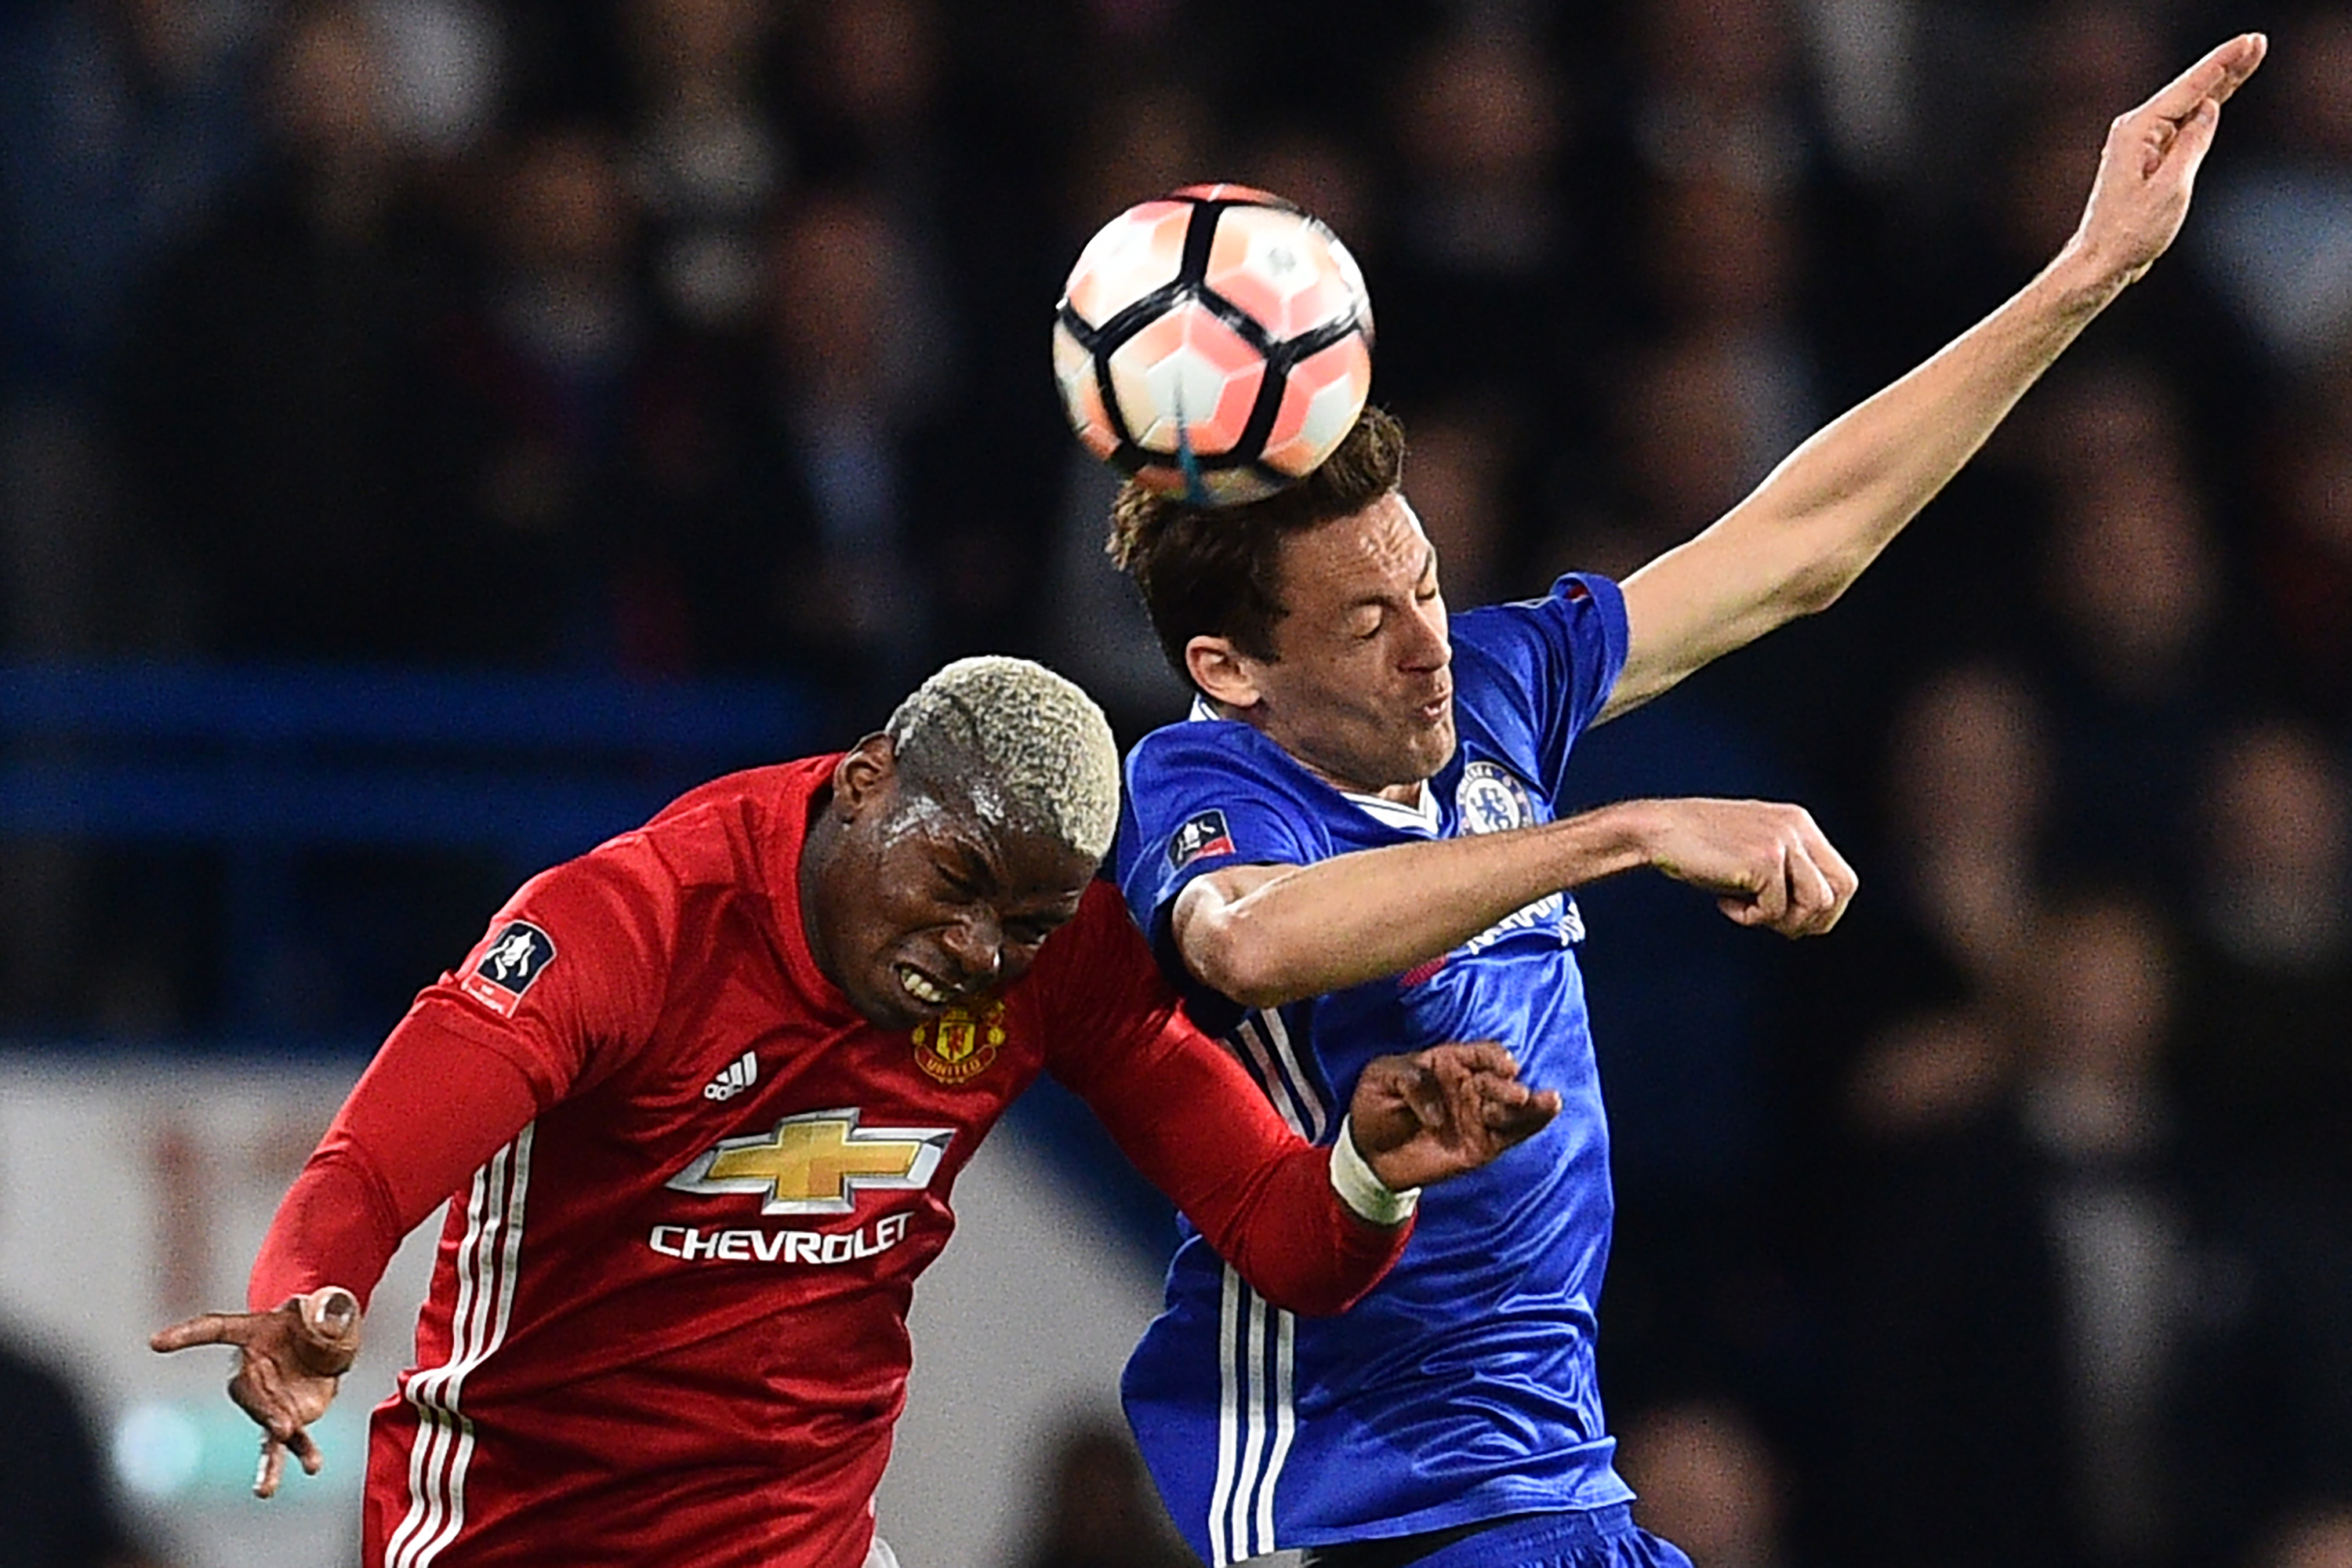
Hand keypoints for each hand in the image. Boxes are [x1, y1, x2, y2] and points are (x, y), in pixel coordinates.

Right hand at [150, 1285, 362, 1497]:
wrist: (325, 1340)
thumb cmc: (315, 1319)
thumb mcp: (325, 1305)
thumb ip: (326, 1311)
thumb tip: (322, 1319)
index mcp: (252, 1332)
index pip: (213, 1328)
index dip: (186, 1333)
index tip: (155, 1342)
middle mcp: (252, 1370)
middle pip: (246, 1392)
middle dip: (263, 1411)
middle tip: (283, 1429)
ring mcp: (270, 1398)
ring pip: (263, 1429)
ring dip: (267, 1460)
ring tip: (264, 1490)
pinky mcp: (291, 1416)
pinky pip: (294, 1439)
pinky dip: (303, 1452)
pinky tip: (312, 1466)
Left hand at [1348, 1042, 1561, 1190]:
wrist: (1369, 1151)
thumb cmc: (1375, 1104)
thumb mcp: (1382, 1078)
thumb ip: (1410, 1080)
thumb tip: (1438, 1111)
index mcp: (1449, 1063)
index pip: (1480, 1053)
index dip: (1493, 1056)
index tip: (1503, 1064)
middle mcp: (1469, 1086)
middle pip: (1499, 1081)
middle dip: (1508, 1086)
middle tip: (1516, 1093)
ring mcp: (1478, 1115)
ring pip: (1513, 1107)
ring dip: (1532, 1104)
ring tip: (1548, 1101)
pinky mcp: (1483, 1144)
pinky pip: (1513, 1132)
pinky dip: (1532, 1123)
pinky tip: (1548, 1110)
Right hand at [1638, 798, 1856, 937]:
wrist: (1658, 830)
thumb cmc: (1697, 847)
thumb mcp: (1753, 850)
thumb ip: (1786, 869)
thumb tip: (1811, 914)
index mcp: (1798, 823)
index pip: (1843, 878)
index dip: (1824, 911)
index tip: (1789, 919)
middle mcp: (1798, 828)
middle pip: (1842, 891)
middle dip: (1814, 920)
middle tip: (1776, 923)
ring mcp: (1783, 841)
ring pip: (1817, 903)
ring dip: (1782, 920)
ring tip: (1749, 912)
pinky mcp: (1765, 859)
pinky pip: (1775, 909)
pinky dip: (1749, 917)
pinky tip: (1724, 903)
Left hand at [2065, 32, 2265, 289]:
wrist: (2101, 260)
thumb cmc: (2130, 232)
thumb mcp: (2171, 188)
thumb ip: (2192, 143)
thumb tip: (2209, 108)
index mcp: (2138, 132)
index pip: (2189, 89)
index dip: (2221, 64)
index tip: (2247, 43)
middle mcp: (2136, 130)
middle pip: (2191, 91)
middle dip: (2225, 66)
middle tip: (2256, 42)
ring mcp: (2141, 143)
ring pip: (2189, 105)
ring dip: (2219, 82)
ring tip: (2249, 55)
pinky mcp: (2148, 158)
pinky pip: (2183, 125)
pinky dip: (2205, 108)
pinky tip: (2220, 93)